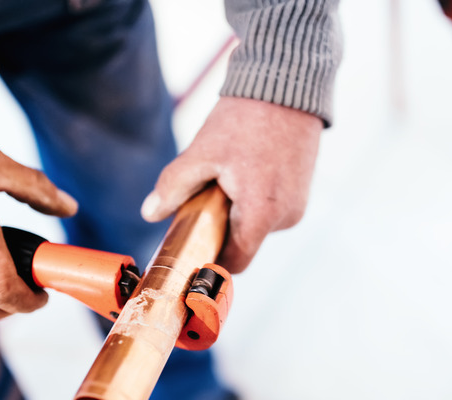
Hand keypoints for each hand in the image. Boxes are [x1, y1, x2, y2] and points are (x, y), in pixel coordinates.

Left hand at [140, 97, 321, 272]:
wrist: (288, 85)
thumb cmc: (245, 118)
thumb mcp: (202, 152)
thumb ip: (173, 187)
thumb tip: (150, 214)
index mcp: (262, 214)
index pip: (235, 262)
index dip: (210, 261)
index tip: (191, 251)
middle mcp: (286, 217)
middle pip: (243, 243)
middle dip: (220, 229)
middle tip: (204, 199)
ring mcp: (298, 205)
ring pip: (256, 226)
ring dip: (237, 213)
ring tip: (229, 176)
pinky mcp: (301, 193)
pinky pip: (270, 210)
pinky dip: (253, 201)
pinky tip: (246, 171)